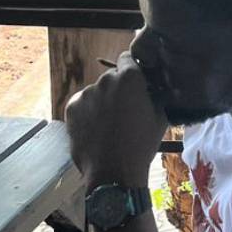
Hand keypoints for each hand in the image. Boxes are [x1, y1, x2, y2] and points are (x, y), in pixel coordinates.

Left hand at [65, 52, 167, 187]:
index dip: (131, 71)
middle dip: (117, 91)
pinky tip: (96, 131)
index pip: (127, 59)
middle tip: (123, 113)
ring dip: (102, 103)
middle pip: (111, 78)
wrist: (113, 172)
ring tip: (108, 127)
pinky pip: (82, 105)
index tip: (133, 84)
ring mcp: (86, 93)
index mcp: (130, 78)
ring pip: (96, 93)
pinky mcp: (71, 107)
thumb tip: (153, 87)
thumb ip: (155, 95)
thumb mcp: (160, 118)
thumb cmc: (141, 145)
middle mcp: (105, 80)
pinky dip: (88, 114)